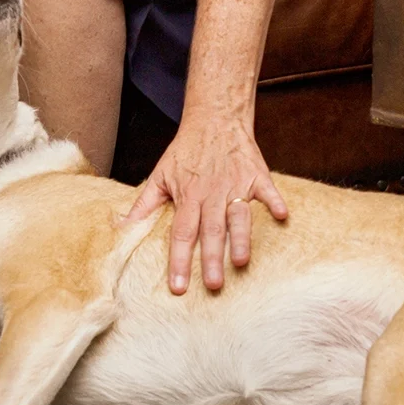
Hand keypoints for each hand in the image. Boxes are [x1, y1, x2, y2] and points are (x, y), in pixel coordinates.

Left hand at [123, 107, 288, 293]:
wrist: (214, 117)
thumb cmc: (186, 150)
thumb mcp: (160, 175)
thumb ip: (144, 204)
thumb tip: (121, 228)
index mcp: (188, 196)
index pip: (181, 233)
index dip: (178, 260)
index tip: (178, 287)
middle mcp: (212, 193)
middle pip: (211, 229)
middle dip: (211, 258)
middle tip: (213, 285)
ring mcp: (236, 183)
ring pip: (238, 215)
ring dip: (241, 237)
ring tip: (241, 262)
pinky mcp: (257, 174)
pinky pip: (268, 190)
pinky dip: (275, 202)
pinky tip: (282, 216)